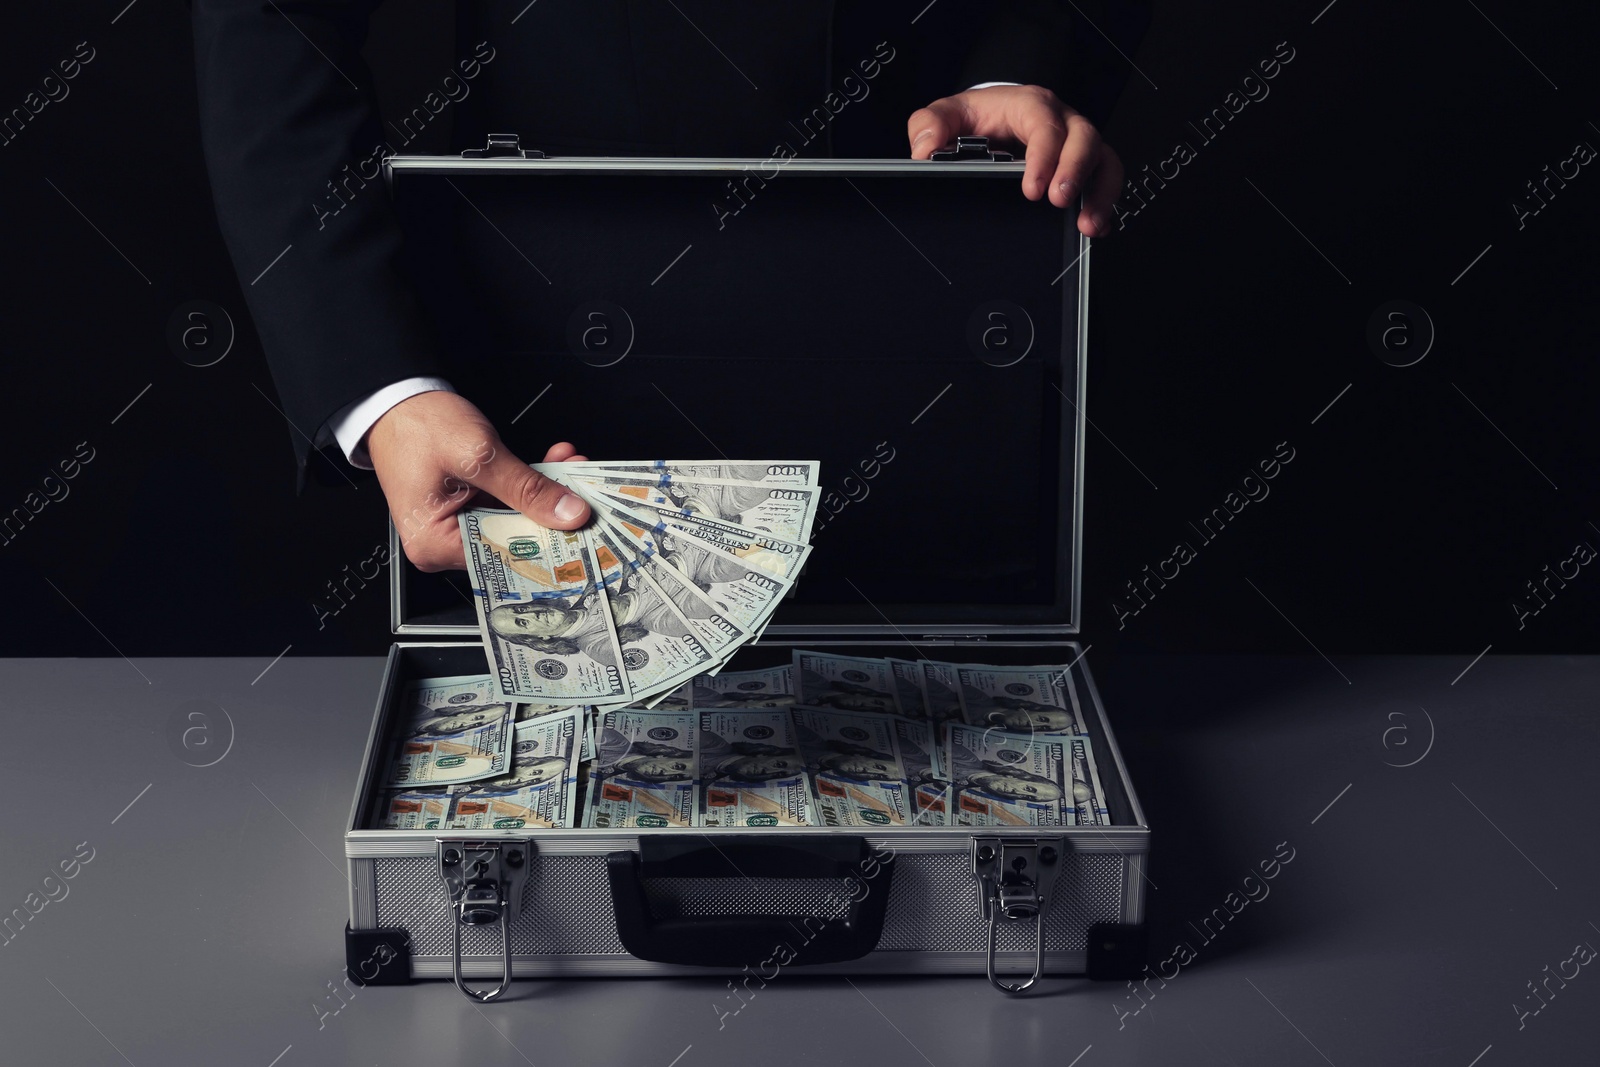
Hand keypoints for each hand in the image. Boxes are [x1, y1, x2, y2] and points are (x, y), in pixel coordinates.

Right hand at [365, 390, 590, 571]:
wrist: (396, 399)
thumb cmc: (417, 425)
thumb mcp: (478, 456)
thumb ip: (526, 487)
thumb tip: (568, 513)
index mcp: (435, 545)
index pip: (505, 556)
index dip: (548, 542)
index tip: (584, 529)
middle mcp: (443, 544)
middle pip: (514, 540)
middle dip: (552, 512)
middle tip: (585, 492)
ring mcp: (456, 526)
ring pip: (516, 519)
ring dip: (545, 494)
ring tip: (571, 469)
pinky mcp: (468, 508)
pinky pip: (507, 504)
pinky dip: (530, 485)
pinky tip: (553, 465)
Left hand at [907, 85, 1123, 236]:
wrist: (992, 119)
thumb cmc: (976, 117)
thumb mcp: (948, 114)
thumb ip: (929, 125)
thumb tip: (925, 150)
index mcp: (1029, 106)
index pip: (1045, 124)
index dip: (1044, 155)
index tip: (1031, 188)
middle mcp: (1061, 122)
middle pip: (1085, 139)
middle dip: (1076, 172)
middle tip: (1060, 202)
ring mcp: (1075, 146)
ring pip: (1104, 161)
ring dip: (1100, 194)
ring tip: (1087, 226)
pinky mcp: (1082, 168)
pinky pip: (1104, 182)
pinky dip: (1103, 206)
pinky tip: (1094, 229)